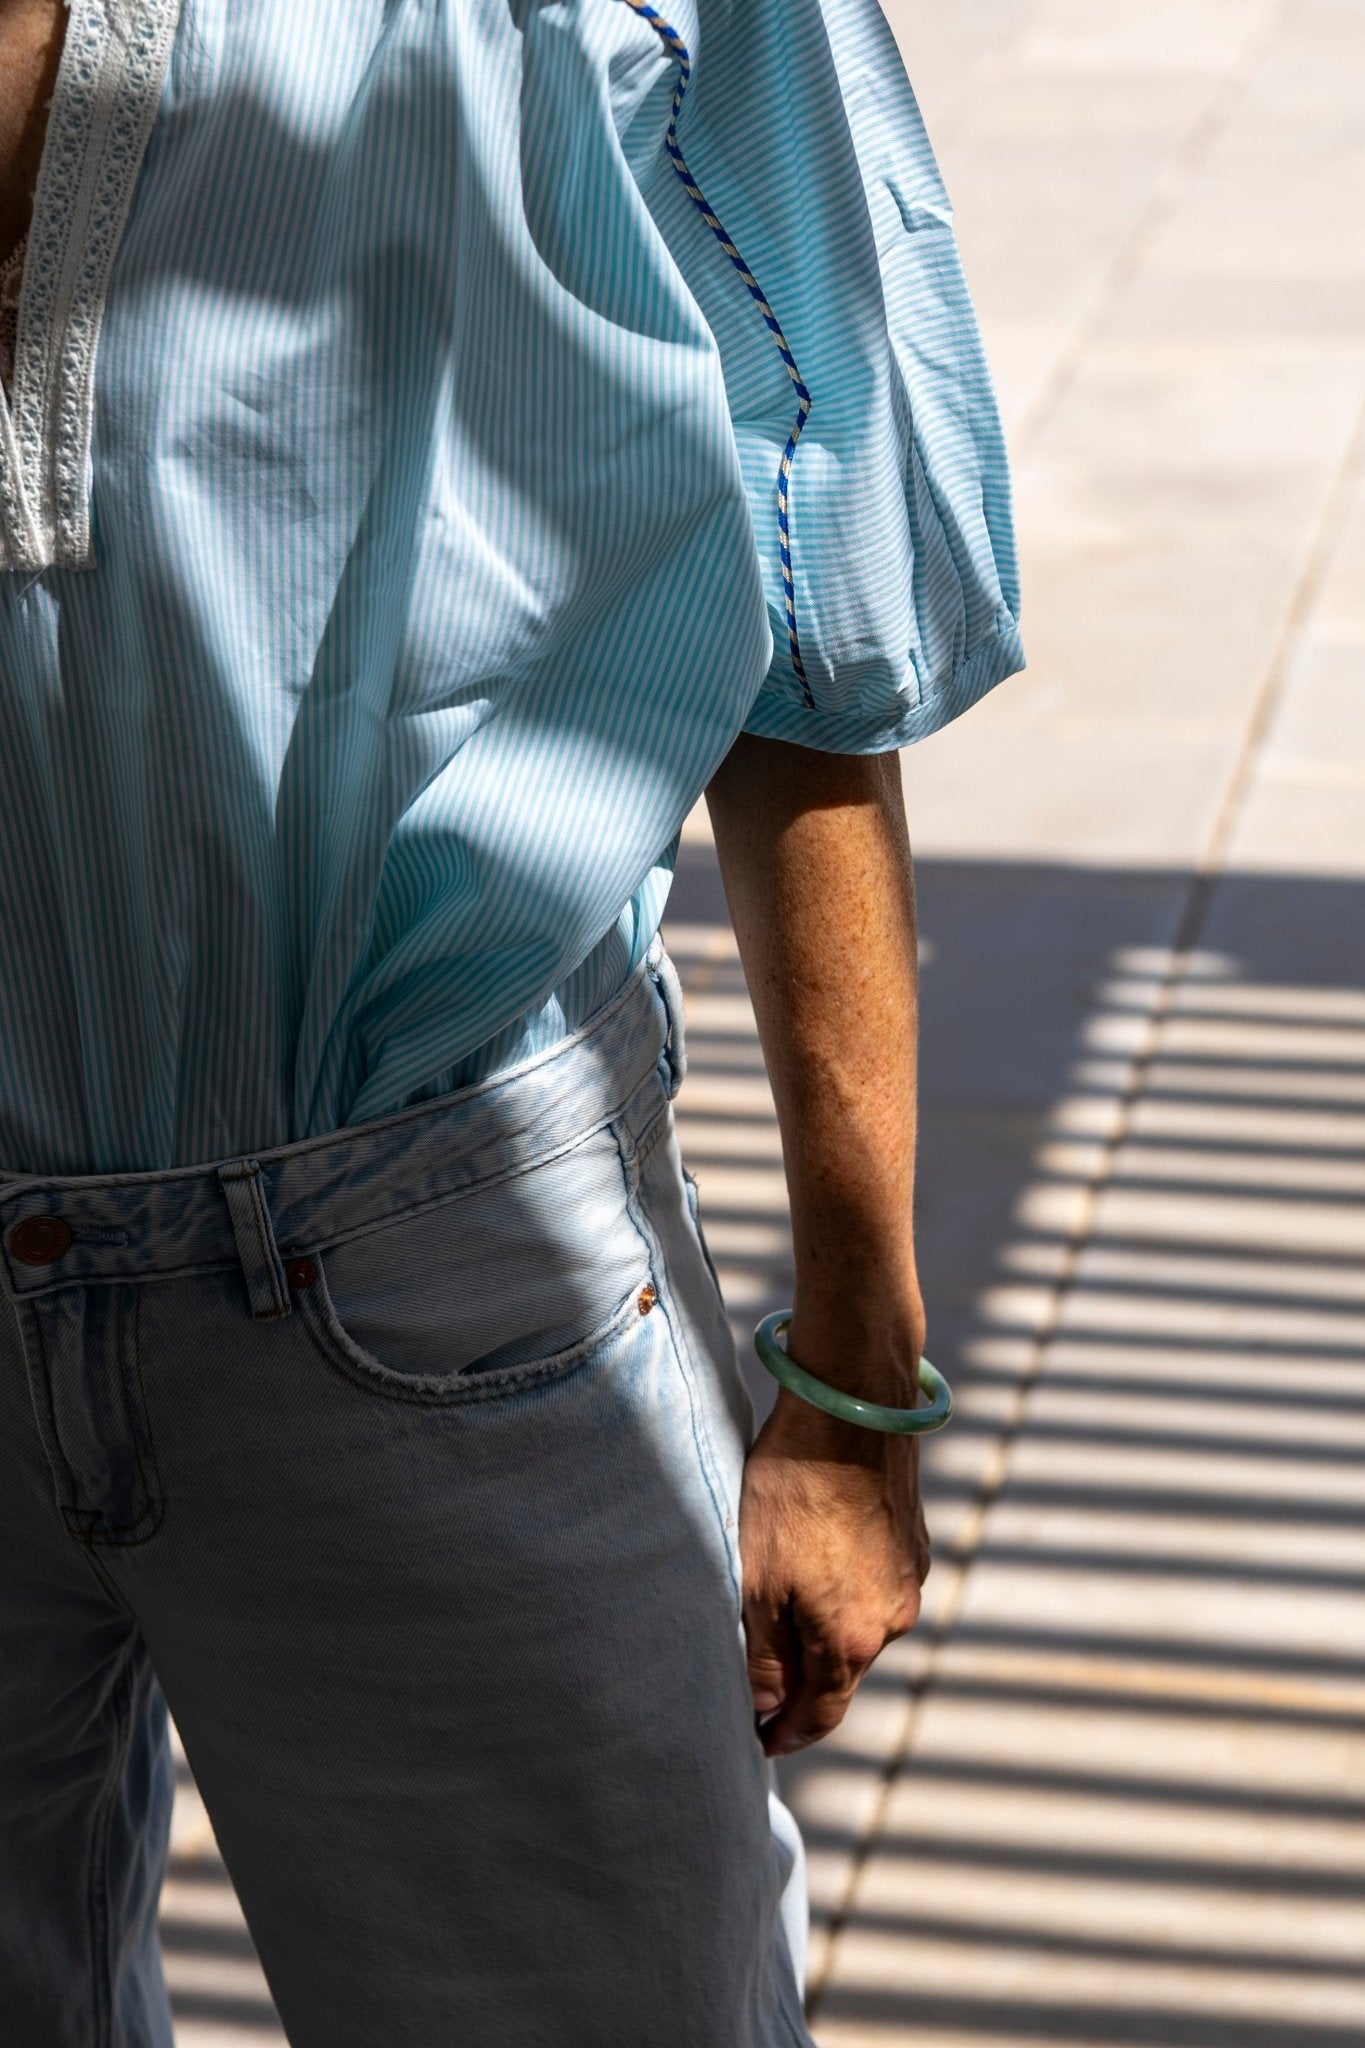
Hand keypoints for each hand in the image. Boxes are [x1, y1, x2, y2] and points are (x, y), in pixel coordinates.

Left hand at [739, 1348, 930, 1758]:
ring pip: (859, 1622)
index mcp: (852, 1639)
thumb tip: (767, 1709)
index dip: (788, 1733)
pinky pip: (874, 1582)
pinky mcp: (914, 1540)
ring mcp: (910, 1577)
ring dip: (824, 1623)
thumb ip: (764, 1655)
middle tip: (759, 1676)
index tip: (761, 1743)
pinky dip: (845, 1583)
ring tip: (781, 1598)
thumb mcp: (756, 1580)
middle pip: (840, 1668)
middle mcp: (893, 1618)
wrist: (851, 1410)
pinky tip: (814, 1552)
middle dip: (802, 1677)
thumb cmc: (791, 1492)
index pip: (822, 1713)